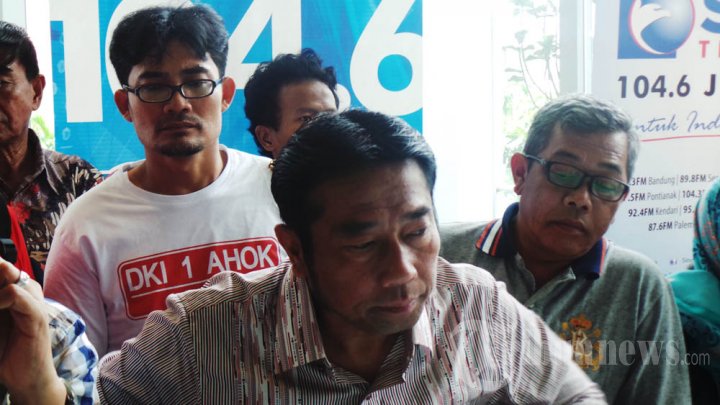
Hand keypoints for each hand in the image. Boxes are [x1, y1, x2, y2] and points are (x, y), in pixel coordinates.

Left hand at [0, 258, 65, 403]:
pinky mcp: (37, 316)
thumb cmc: (7, 353)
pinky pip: (16, 295)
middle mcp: (27, 292)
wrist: (27, 379)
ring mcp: (34, 302)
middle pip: (4, 266)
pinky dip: (0, 299)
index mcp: (16, 292)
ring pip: (10, 274)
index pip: (2, 268)